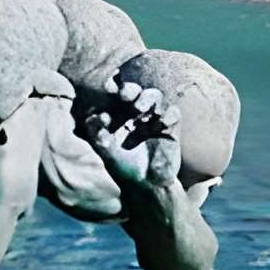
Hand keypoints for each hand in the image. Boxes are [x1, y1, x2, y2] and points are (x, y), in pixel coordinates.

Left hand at [82, 78, 182, 193]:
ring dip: (148, 97)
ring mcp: (153, 120)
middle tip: (124, 97)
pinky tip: (160, 124)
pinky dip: (168, 114)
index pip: (116, 92)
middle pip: (136, 90)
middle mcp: (135, 113)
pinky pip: (174, 114)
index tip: (108, 87)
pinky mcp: (170, 130)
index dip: (113, 85)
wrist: (144, 184)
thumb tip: (100, 115)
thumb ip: (95, 130)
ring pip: (155, 96)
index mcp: (117, 113)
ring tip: (139, 110)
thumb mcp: (103, 147)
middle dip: (130, 89)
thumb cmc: (120, 163)